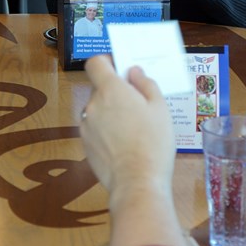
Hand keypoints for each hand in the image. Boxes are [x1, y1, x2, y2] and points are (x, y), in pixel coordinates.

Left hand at [80, 57, 174, 195]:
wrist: (137, 182)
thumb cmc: (153, 143)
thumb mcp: (160, 108)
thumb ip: (146, 84)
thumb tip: (134, 73)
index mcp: (111, 90)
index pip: (96, 63)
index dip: (107, 63)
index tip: (121, 69)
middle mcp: (93, 105)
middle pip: (100, 88)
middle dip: (115, 92)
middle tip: (137, 105)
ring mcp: (86, 126)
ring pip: (98, 110)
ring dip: (111, 113)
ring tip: (133, 129)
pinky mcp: (85, 145)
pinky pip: (95, 129)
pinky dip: (106, 132)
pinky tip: (124, 144)